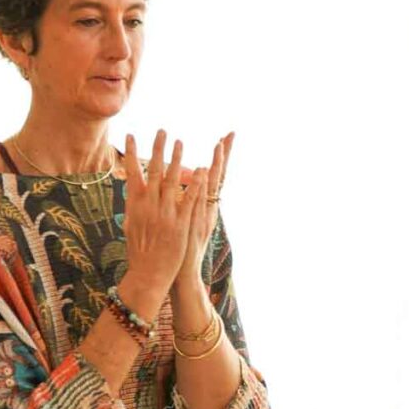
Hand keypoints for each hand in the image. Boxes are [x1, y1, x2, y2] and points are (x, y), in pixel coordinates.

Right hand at [119, 129, 203, 311]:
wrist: (148, 274)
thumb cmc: (138, 252)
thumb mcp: (130, 226)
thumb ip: (132, 206)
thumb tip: (130, 191)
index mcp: (135, 205)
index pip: (131, 173)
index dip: (130, 154)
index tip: (130, 136)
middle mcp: (149, 206)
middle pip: (153, 172)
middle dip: (158, 149)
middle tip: (162, 131)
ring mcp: (165, 214)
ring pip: (172, 181)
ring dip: (176, 159)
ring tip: (180, 142)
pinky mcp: (180, 224)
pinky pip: (189, 200)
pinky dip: (195, 185)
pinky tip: (201, 170)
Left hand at [176, 132, 232, 287]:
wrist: (180, 274)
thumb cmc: (178, 251)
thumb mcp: (183, 225)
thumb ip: (184, 206)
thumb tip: (182, 191)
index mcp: (204, 207)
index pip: (213, 177)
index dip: (218, 158)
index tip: (222, 138)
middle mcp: (207, 208)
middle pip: (217, 176)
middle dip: (223, 154)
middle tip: (229, 134)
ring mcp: (202, 213)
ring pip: (211, 183)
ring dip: (216, 162)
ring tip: (220, 143)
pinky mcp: (194, 220)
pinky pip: (199, 198)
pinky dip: (202, 184)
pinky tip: (204, 169)